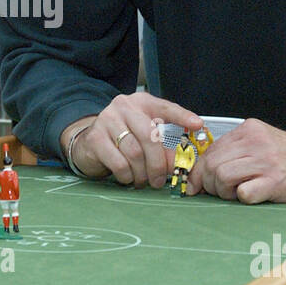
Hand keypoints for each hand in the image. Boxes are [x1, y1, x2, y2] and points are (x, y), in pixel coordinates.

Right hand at [65, 93, 201, 188]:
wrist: (87, 143)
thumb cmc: (122, 139)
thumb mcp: (143, 137)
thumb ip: (162, 146)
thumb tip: (179, 164)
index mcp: (141, 103)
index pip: (165, 107)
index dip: (182, 116)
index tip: (198, 125)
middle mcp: (124, 107)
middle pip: (149, 136)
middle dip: (158, 163)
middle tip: (160, 180)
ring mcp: (107, 120)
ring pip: (134, 152)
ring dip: (142, 173)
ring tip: (142, 181)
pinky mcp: (95, 138)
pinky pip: (119, 163)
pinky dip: (127, 175)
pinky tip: (127, 177)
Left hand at [188, 119, 285, 203]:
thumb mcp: (261, 142)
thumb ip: (235, 150)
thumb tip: (202, 170)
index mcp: (248, 130)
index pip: (210, 150)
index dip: (199, 171)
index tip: (195, 184)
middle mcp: (255, 142)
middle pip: (212, 165)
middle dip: (208, 183)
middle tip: (218, 192)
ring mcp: (266, 162)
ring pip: (222, 177)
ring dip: (223, 192)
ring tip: (236, 193)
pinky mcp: (275, 182)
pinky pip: (243, 193)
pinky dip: (242, 198)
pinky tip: (253, 195)